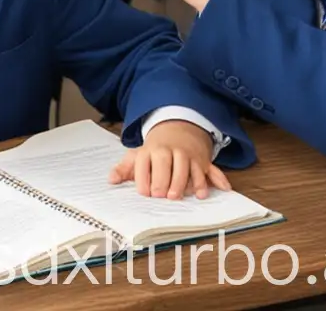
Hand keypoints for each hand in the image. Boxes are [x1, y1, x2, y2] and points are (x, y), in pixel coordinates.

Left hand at [109, 120, 229, 200]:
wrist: (178, 129)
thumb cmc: (155, 151)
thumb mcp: (138, 156)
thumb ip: (125, 169)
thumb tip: (111, 180)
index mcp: (150, 150)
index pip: (144, 161)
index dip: (143, 177)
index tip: (144, 192)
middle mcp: (168, 151)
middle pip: (165, 162)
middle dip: (163, 179)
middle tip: (161, 195)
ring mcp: (187, 155)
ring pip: (187, 166)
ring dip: (184, 181)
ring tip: (177, 196)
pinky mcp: (202, 161)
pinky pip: (210, 169)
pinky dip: (214, 179)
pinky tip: (214, 191)